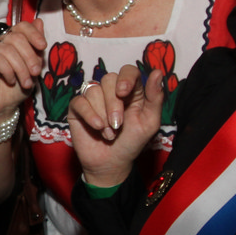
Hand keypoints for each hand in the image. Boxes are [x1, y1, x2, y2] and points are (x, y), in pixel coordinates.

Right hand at [0, 18, 46, 120]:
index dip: (33, 34)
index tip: (43, 47)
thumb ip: (36, 46)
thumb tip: (39, 21)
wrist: (4, 107)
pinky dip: (8, 71)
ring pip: (7, 50)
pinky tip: (11, 80)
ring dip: (21, 68)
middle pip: (16, 38)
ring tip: (26, 82)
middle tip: (36, 73)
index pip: (21, 26)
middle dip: (29, 57)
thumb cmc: (17, 87)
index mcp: (10, 39)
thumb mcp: (33, 67)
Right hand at [65, 63, 166, 187]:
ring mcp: (93, 98)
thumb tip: (157, 72)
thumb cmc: (132, 143)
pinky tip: (96, 128)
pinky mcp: (77, 108)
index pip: (129, 71)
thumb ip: (155, 98)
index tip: (124, 92)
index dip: (126, 78)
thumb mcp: (149, 122)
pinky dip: (89, 115)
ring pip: (94, 90)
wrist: (111, 164)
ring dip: (103, 115)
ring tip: (109, 133)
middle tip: (117, 125)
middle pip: (109, 79)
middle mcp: (111, 91)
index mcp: (131, 91)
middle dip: (114, 104)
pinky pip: (79, 101)